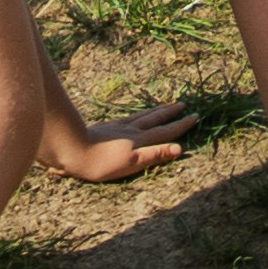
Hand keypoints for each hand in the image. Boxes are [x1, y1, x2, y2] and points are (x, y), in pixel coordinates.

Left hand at [39, 105, 191, 188]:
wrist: (72, 150)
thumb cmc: (101, 163)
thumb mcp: (131, 163)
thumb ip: (155, 155)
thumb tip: (179, 148)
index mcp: (139, 141)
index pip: (165, 132)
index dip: (180, 125)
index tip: (195, 116)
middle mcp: (131, 131)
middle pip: (155, 119)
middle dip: (170, 113)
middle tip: (183, 104)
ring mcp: (118, 127)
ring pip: (142, 116)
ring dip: (156, 111)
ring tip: (165, 106)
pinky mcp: (106, 127)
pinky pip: (129, 117)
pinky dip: (138, 114)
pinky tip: (135, 116)